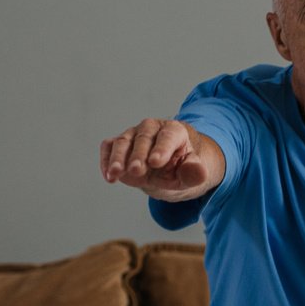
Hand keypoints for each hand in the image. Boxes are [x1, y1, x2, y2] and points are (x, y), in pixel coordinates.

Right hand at [99, 119, 214, 198]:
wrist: (169, 170)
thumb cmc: (182, 168)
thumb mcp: (193, 174)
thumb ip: (195, 172)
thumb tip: (198, 171)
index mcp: (174, 131)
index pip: (168, 137)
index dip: (162, 148)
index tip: (156, 162)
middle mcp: (152, 129)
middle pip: (143, 137)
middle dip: (138, 155)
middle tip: (136, 171)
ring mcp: (133, 135)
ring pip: (123, 141)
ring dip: (117, 158)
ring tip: (115, 174)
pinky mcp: (119, 145)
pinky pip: (109, 147)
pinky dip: (106, 159)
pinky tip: (109, 176)